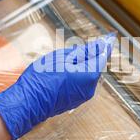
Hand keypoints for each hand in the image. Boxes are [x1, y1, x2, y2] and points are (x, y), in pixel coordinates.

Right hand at [0, 34, 115, 139]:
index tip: (110, 36)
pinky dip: (75, 75)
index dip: (105, 45)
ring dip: (81, 65)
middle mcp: (90, 88)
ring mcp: (82, 96)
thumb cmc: (43, 78)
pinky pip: (79, 83)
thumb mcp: (62, 58)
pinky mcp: (74, 101)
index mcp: (89, 75)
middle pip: (95, 66)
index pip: (102, 56)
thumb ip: (83, 52)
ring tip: (65, 59)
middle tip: (83, 45)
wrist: (28, 102)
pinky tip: (62, 71)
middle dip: (90, 55)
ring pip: (86, 75)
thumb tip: (98, 47)